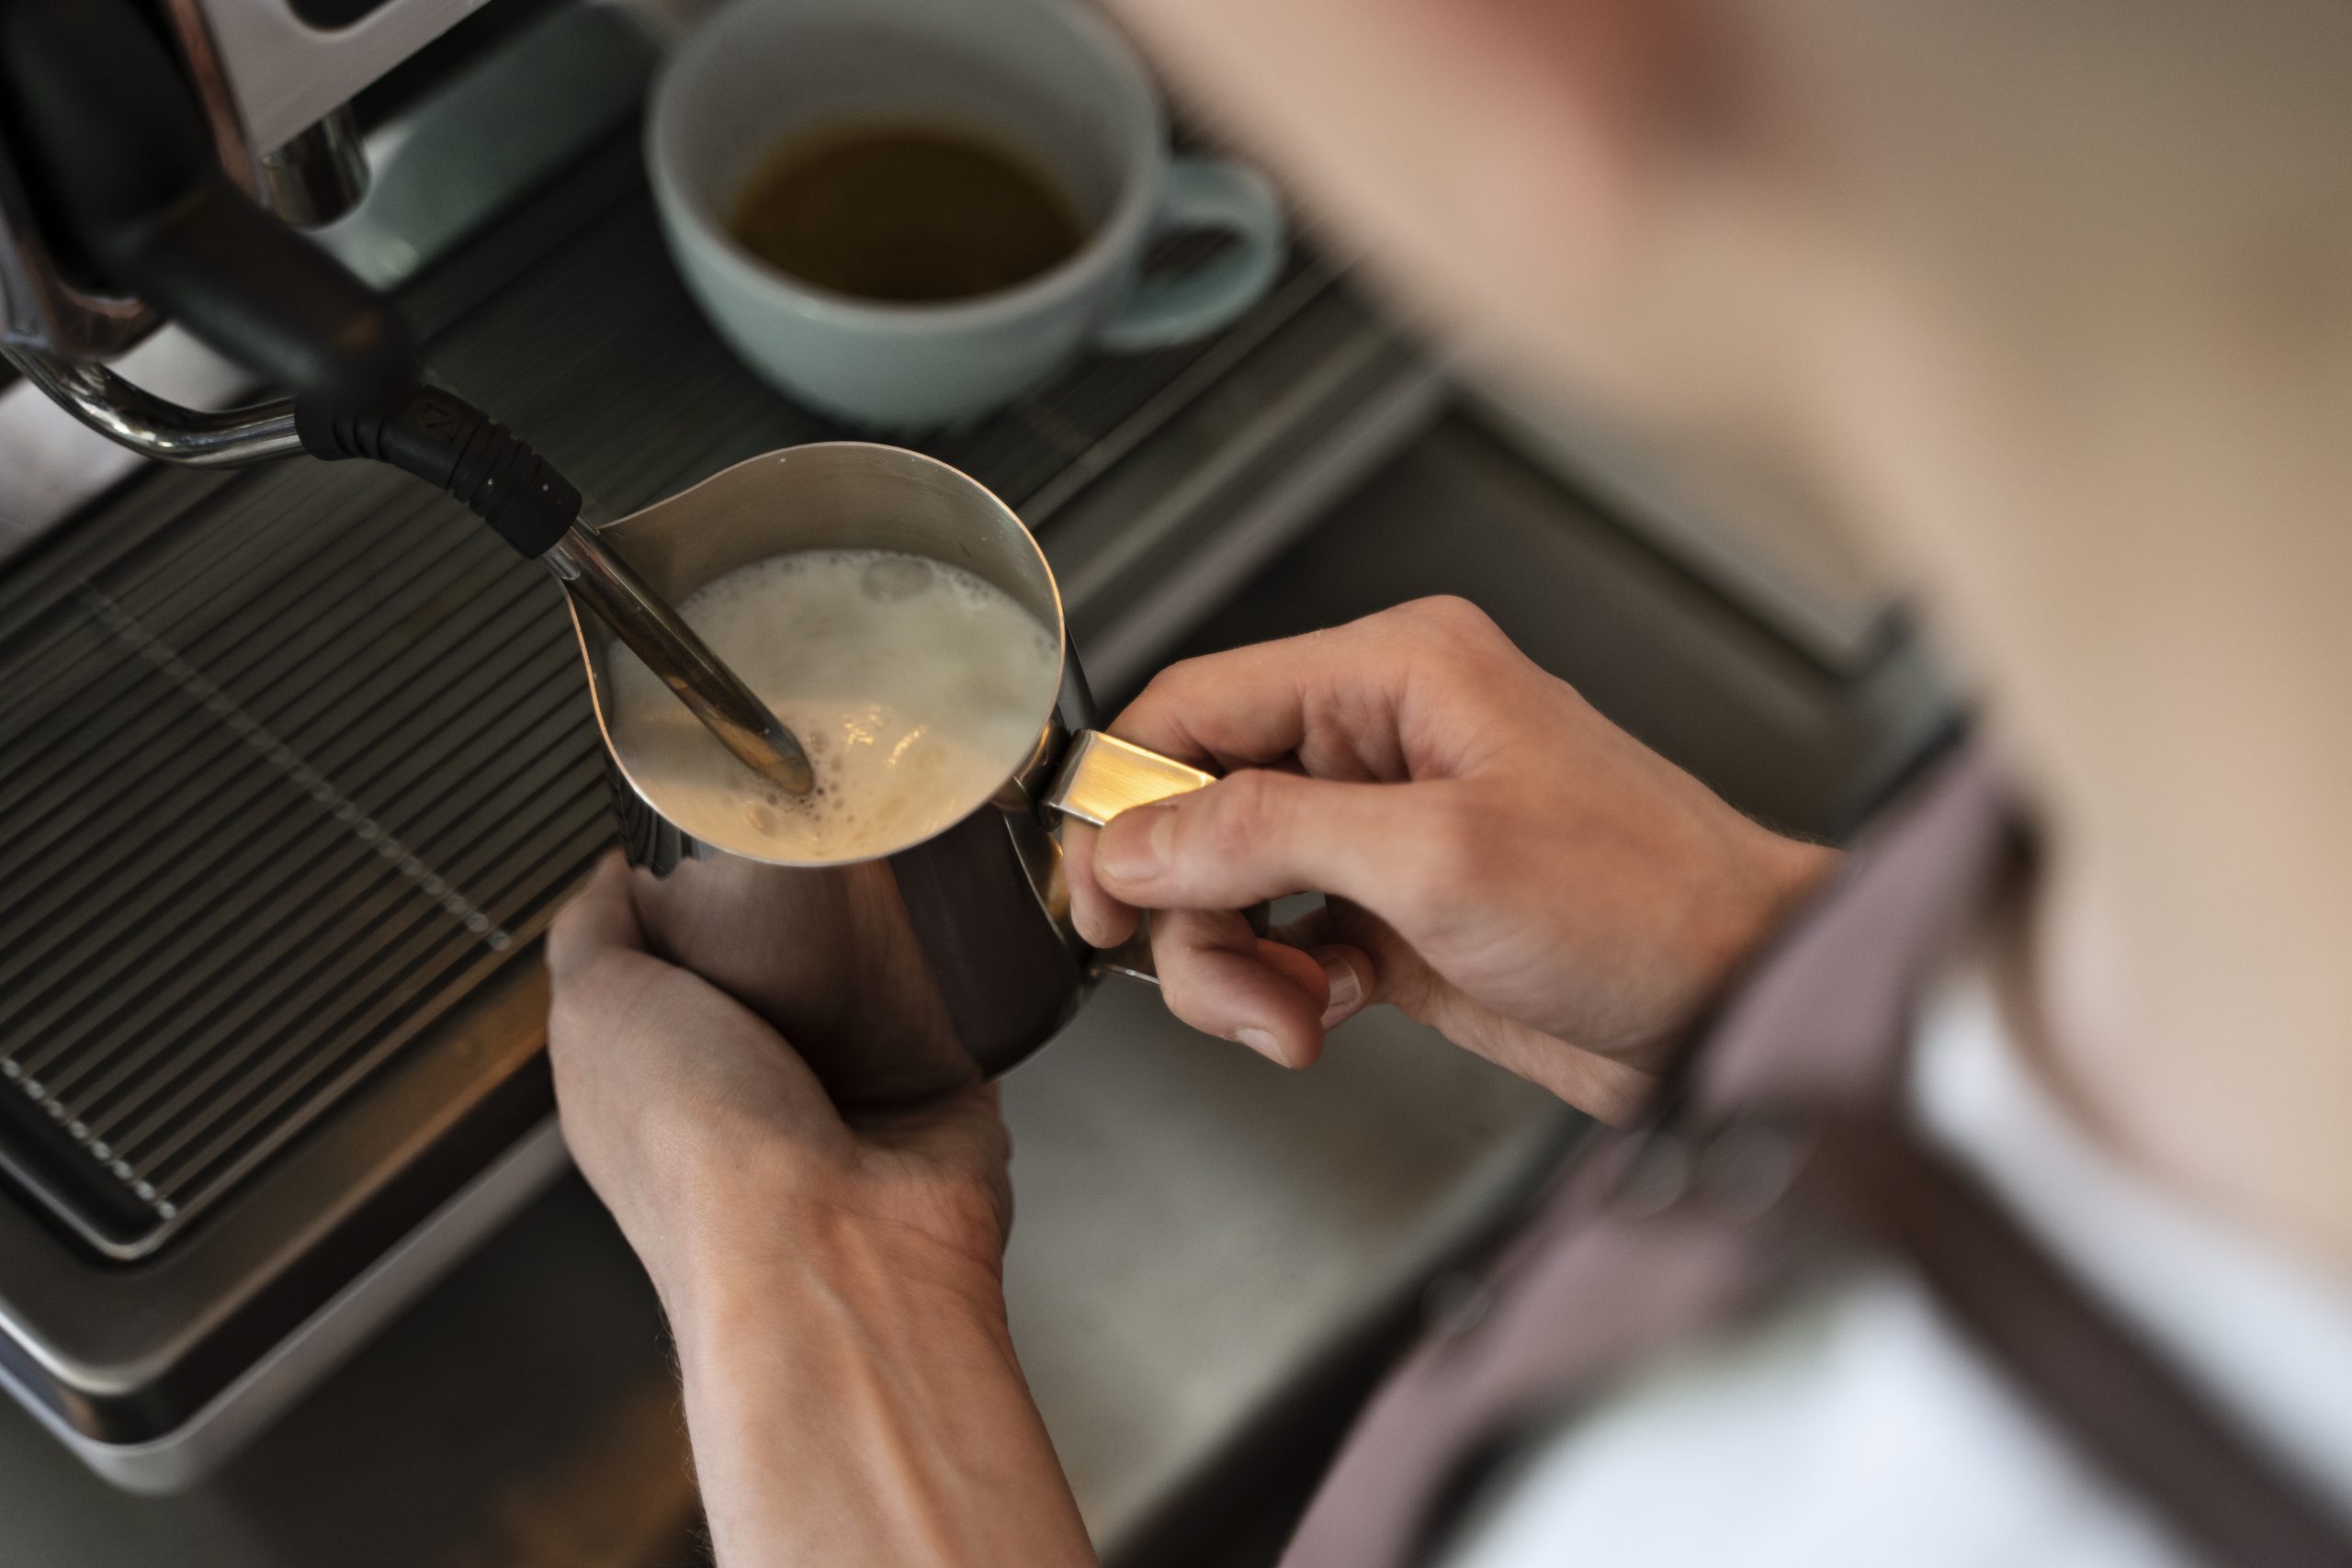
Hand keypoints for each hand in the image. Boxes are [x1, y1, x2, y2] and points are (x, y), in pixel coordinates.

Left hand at [546, 853, 1008, 1302]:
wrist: (830, 1252)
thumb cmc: (695, 1152)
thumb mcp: (595, 1010)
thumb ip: (593, 936)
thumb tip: (613, 873)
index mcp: (656, 1072)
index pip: (667, 954)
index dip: (686, 883)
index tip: (716, 814)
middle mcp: (753, 1084)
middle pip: (776, 950)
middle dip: (796, 890)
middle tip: (815, 817)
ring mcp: (851, 1092)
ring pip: (869, 970)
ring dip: (882, 921)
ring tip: (890, 842)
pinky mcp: (940, 1091)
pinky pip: (957, 1002)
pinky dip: (960, 961)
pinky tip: (956, 906)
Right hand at [1066, 597, 1836, 1121]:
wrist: (1742, 1005)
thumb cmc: (1644, 903)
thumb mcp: (1435, 858)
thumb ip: (1265, 836)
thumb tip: (1132, 841)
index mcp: (1394, 676)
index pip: (1198, 705)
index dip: (1125, 795)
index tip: (1092, 888)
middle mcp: (1382, 741)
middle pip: (1200, 807)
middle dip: (1189, 905)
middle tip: (1207, 975)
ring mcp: (1387, 833)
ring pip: (1232, 887)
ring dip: (1232, 965)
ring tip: (1289, 1017)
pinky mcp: (1396, 915)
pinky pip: (1282, 944)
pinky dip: (1280, 990)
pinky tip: (1327, 1015)